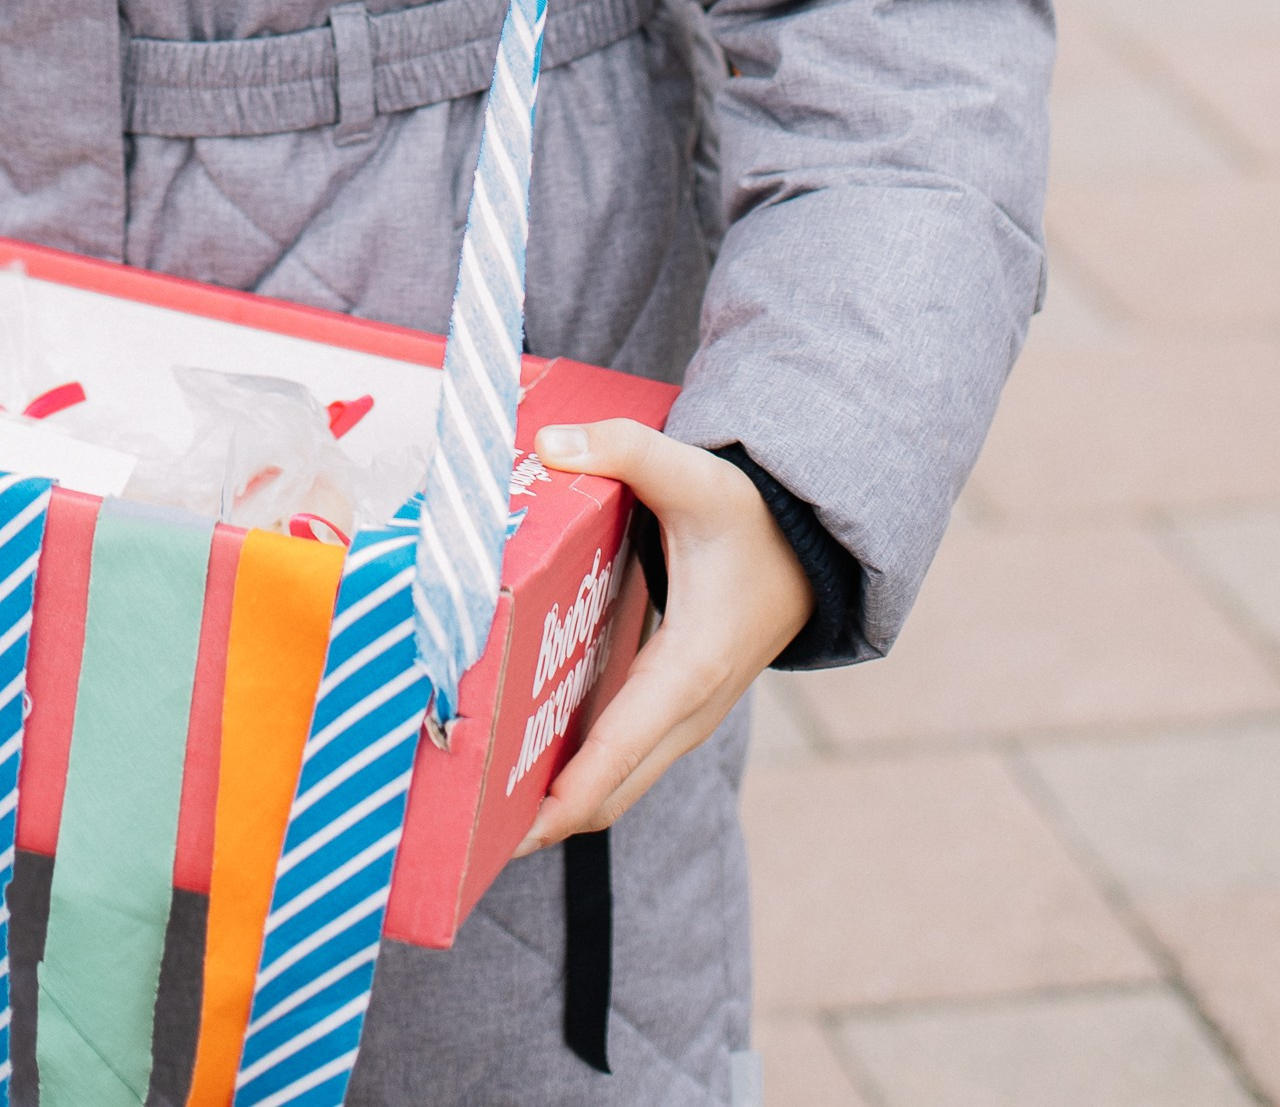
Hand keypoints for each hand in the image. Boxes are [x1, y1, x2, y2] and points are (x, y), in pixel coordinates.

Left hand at [513, 419, 811, 848]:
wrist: (812, 545)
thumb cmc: (752, 518)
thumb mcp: (693, 474)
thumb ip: (622, 451)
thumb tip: (545, 447)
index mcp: (692, 668)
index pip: (619, 750)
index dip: (563, 797)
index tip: (508, 832)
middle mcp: (691, 710)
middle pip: (611, 791)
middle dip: (543, 818)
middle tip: (467, 832)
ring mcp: (689, 717)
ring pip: (620, 782)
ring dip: (559, 801)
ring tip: (481, 802)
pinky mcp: (682, 708)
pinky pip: (627, 759)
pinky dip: (582, 773)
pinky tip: (527, 756)